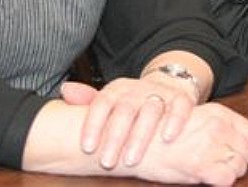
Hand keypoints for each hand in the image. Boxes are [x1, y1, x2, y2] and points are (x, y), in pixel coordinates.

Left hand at [62, 74, 196, 169]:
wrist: (168, 85)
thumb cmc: (134, 101)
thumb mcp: (112, 99)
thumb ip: (89, 99)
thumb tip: (65, 91)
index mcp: (117, 89)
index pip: (102, 102)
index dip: (93, 124)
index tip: (87, 147)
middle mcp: (138, 90)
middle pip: (125, 109)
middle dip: (115, 137)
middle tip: (107, 162)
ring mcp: (161, 93)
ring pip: (151, 110)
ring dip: (140, 136)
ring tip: (131, 160)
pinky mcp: (182, 98)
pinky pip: (180, 107)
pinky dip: (174, 121)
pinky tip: (168, 138)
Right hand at [128, 102, 247, 184]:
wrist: (134, 143)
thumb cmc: (164, 130)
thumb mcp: (199, 118)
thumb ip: (231, 122)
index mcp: (216, 112)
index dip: (247, 144)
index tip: (235, 149)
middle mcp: (216, 126)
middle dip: (241, 158)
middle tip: (220, 161)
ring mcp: (209, 146)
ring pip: (240, 164)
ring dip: (233, 169)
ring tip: (212, 168)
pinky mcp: (200, 167)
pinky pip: (228, 178)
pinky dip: (224, 180)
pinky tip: (209, 177)